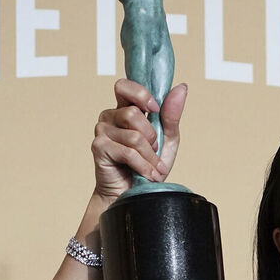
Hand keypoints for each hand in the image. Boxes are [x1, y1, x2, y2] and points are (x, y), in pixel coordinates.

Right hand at [90, 80, 185, 200]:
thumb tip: (181, 88)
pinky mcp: (98, 148)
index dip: (140, 94)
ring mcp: (102, 131)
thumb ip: (171, 115)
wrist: (133, 193)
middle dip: (152, 136)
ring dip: (150, 156)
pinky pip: (127, 152)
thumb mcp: (167, 139)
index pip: (124, 86)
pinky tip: (148, 174)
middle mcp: (110, 117)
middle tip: (154, 149)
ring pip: (134, 135)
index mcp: (125, 109)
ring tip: (154, 167)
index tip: (154, 109)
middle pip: (133, 113)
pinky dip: (143, 165)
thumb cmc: (147, 165)